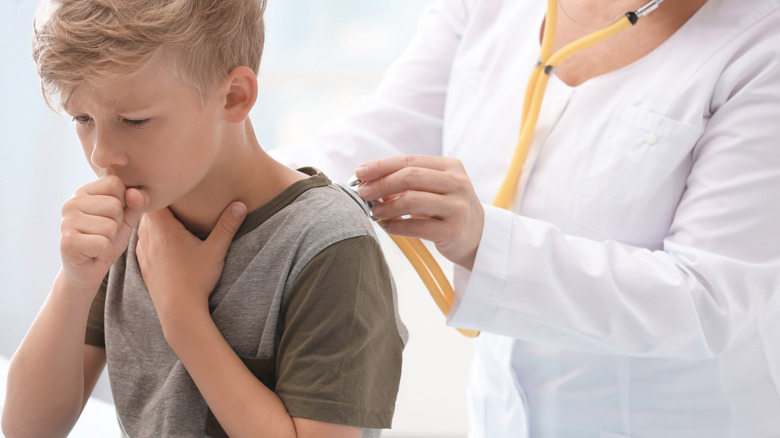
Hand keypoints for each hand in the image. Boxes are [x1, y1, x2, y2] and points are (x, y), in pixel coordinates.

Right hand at [59, 175, 147, 293]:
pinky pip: (103, 243)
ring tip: (98, 243)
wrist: (88, 270)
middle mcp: (71, 203)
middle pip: (114, 205)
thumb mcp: (126, 219)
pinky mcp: (67, 241)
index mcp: (83, 192)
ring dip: (110, 240)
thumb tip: (136, 193)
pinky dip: (105, 252)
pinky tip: (94, 254)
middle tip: (103, 234)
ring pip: (110, 226)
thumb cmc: (107, 239)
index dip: (122, 203)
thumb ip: (135, 204)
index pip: (114, 183)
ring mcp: (66, 222)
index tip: (110, 217)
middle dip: (116, 224)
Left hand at [135, 202, 246, 332]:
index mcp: (164, 229)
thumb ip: (227, 225)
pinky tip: (161, 240)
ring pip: (142, 227)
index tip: (169, 184)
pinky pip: (141, 242)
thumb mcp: (215, 250)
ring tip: (167, 216)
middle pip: (146, 211)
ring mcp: (143, 252)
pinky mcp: (143, 265)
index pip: (151, 198)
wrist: (178, 311)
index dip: (158, 189)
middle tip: (172, 196)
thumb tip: (241, 204)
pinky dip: (149, 237)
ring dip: (153, 221)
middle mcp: (149, 237)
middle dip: (157, 203)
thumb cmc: (196, 280)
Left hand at [355, 155, 483, 268]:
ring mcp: (458, 207)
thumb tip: (369, 182)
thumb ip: (407, 182)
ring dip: (387, 206)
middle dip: (381, 184)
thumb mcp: (434, 189)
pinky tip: (387, 227)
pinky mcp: (454, 231)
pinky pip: (417, 226)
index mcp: (451, 167)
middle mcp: (457, 184)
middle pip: (410, 177)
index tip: (360, 172)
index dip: (381, 166)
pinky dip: (396, 226)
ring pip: (412, 200)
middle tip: (363, 193)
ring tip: (375, 212)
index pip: (409, 160)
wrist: (479, 238)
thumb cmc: (448, 210)